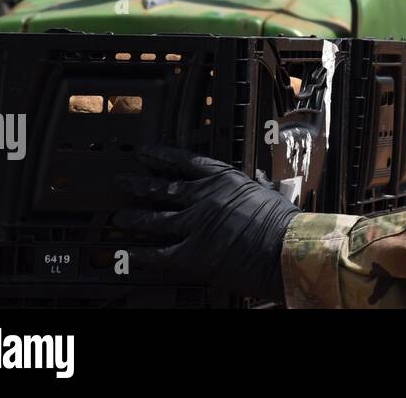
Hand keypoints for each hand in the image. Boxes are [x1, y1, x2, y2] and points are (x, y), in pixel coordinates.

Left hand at [113, 144, 299, 300]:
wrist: (284, 250)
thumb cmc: (283, 223)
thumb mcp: (270, 193)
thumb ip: (257, 185)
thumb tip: (260, 178)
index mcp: (224, 179)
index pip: (185, 162)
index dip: (162, 156)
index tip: (147, 152)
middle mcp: (204, 198)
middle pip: (163, 187)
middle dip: (139, 184)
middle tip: (122, 182)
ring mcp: (194, 225)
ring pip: (155, 219)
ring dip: (135, 218)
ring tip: (120, 217)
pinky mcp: (190, 253)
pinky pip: (157, 253)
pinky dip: (140, 254)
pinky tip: (127, 252)